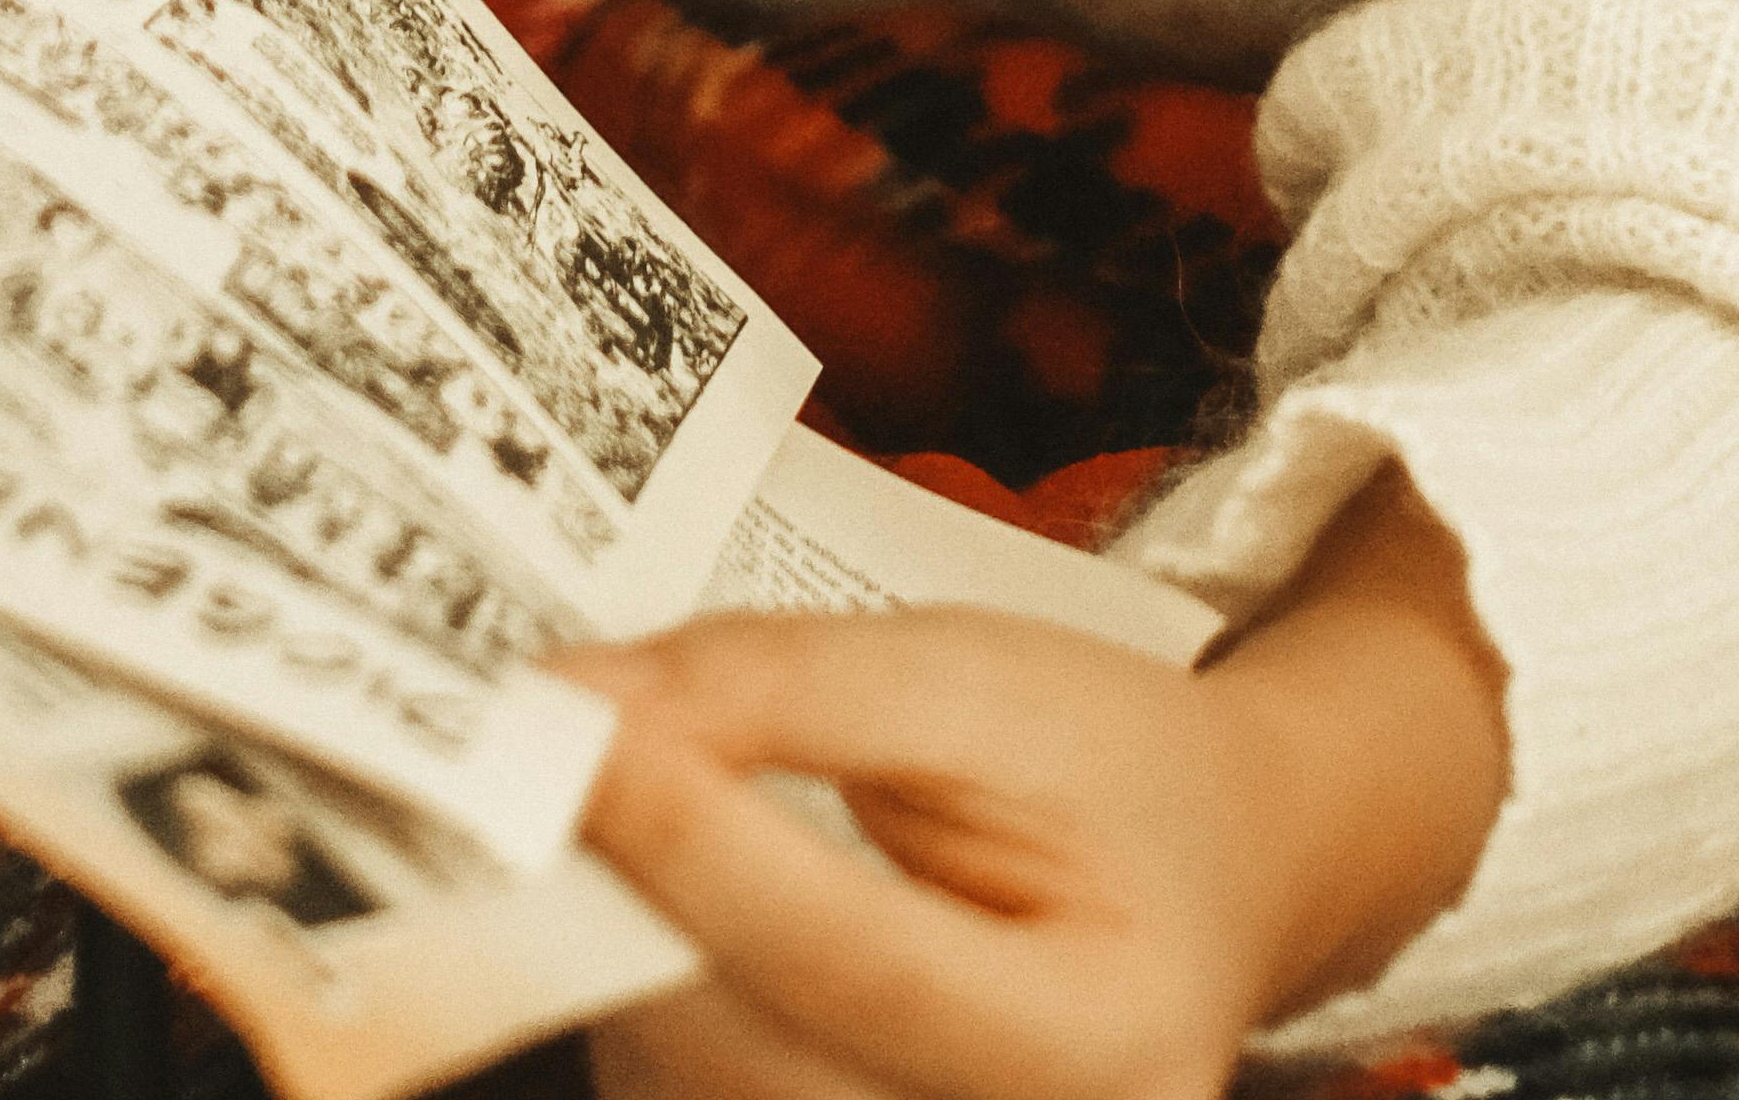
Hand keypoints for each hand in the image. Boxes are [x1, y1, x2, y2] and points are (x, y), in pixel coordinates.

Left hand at [560, 484, 1507, 1099]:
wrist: (1205, 875)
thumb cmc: (1106, 771)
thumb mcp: (982, 679)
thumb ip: (787, 688)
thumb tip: (581, 706)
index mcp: (1103, 1038)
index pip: (860, 958)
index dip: (698, 844)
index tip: (568, 728)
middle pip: (757, 1057)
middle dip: (631, 898)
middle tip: (534, 752)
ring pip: (702, 1098)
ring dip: (619, 956)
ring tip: (610, 813)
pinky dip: (648, 1010)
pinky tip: (656, 910)